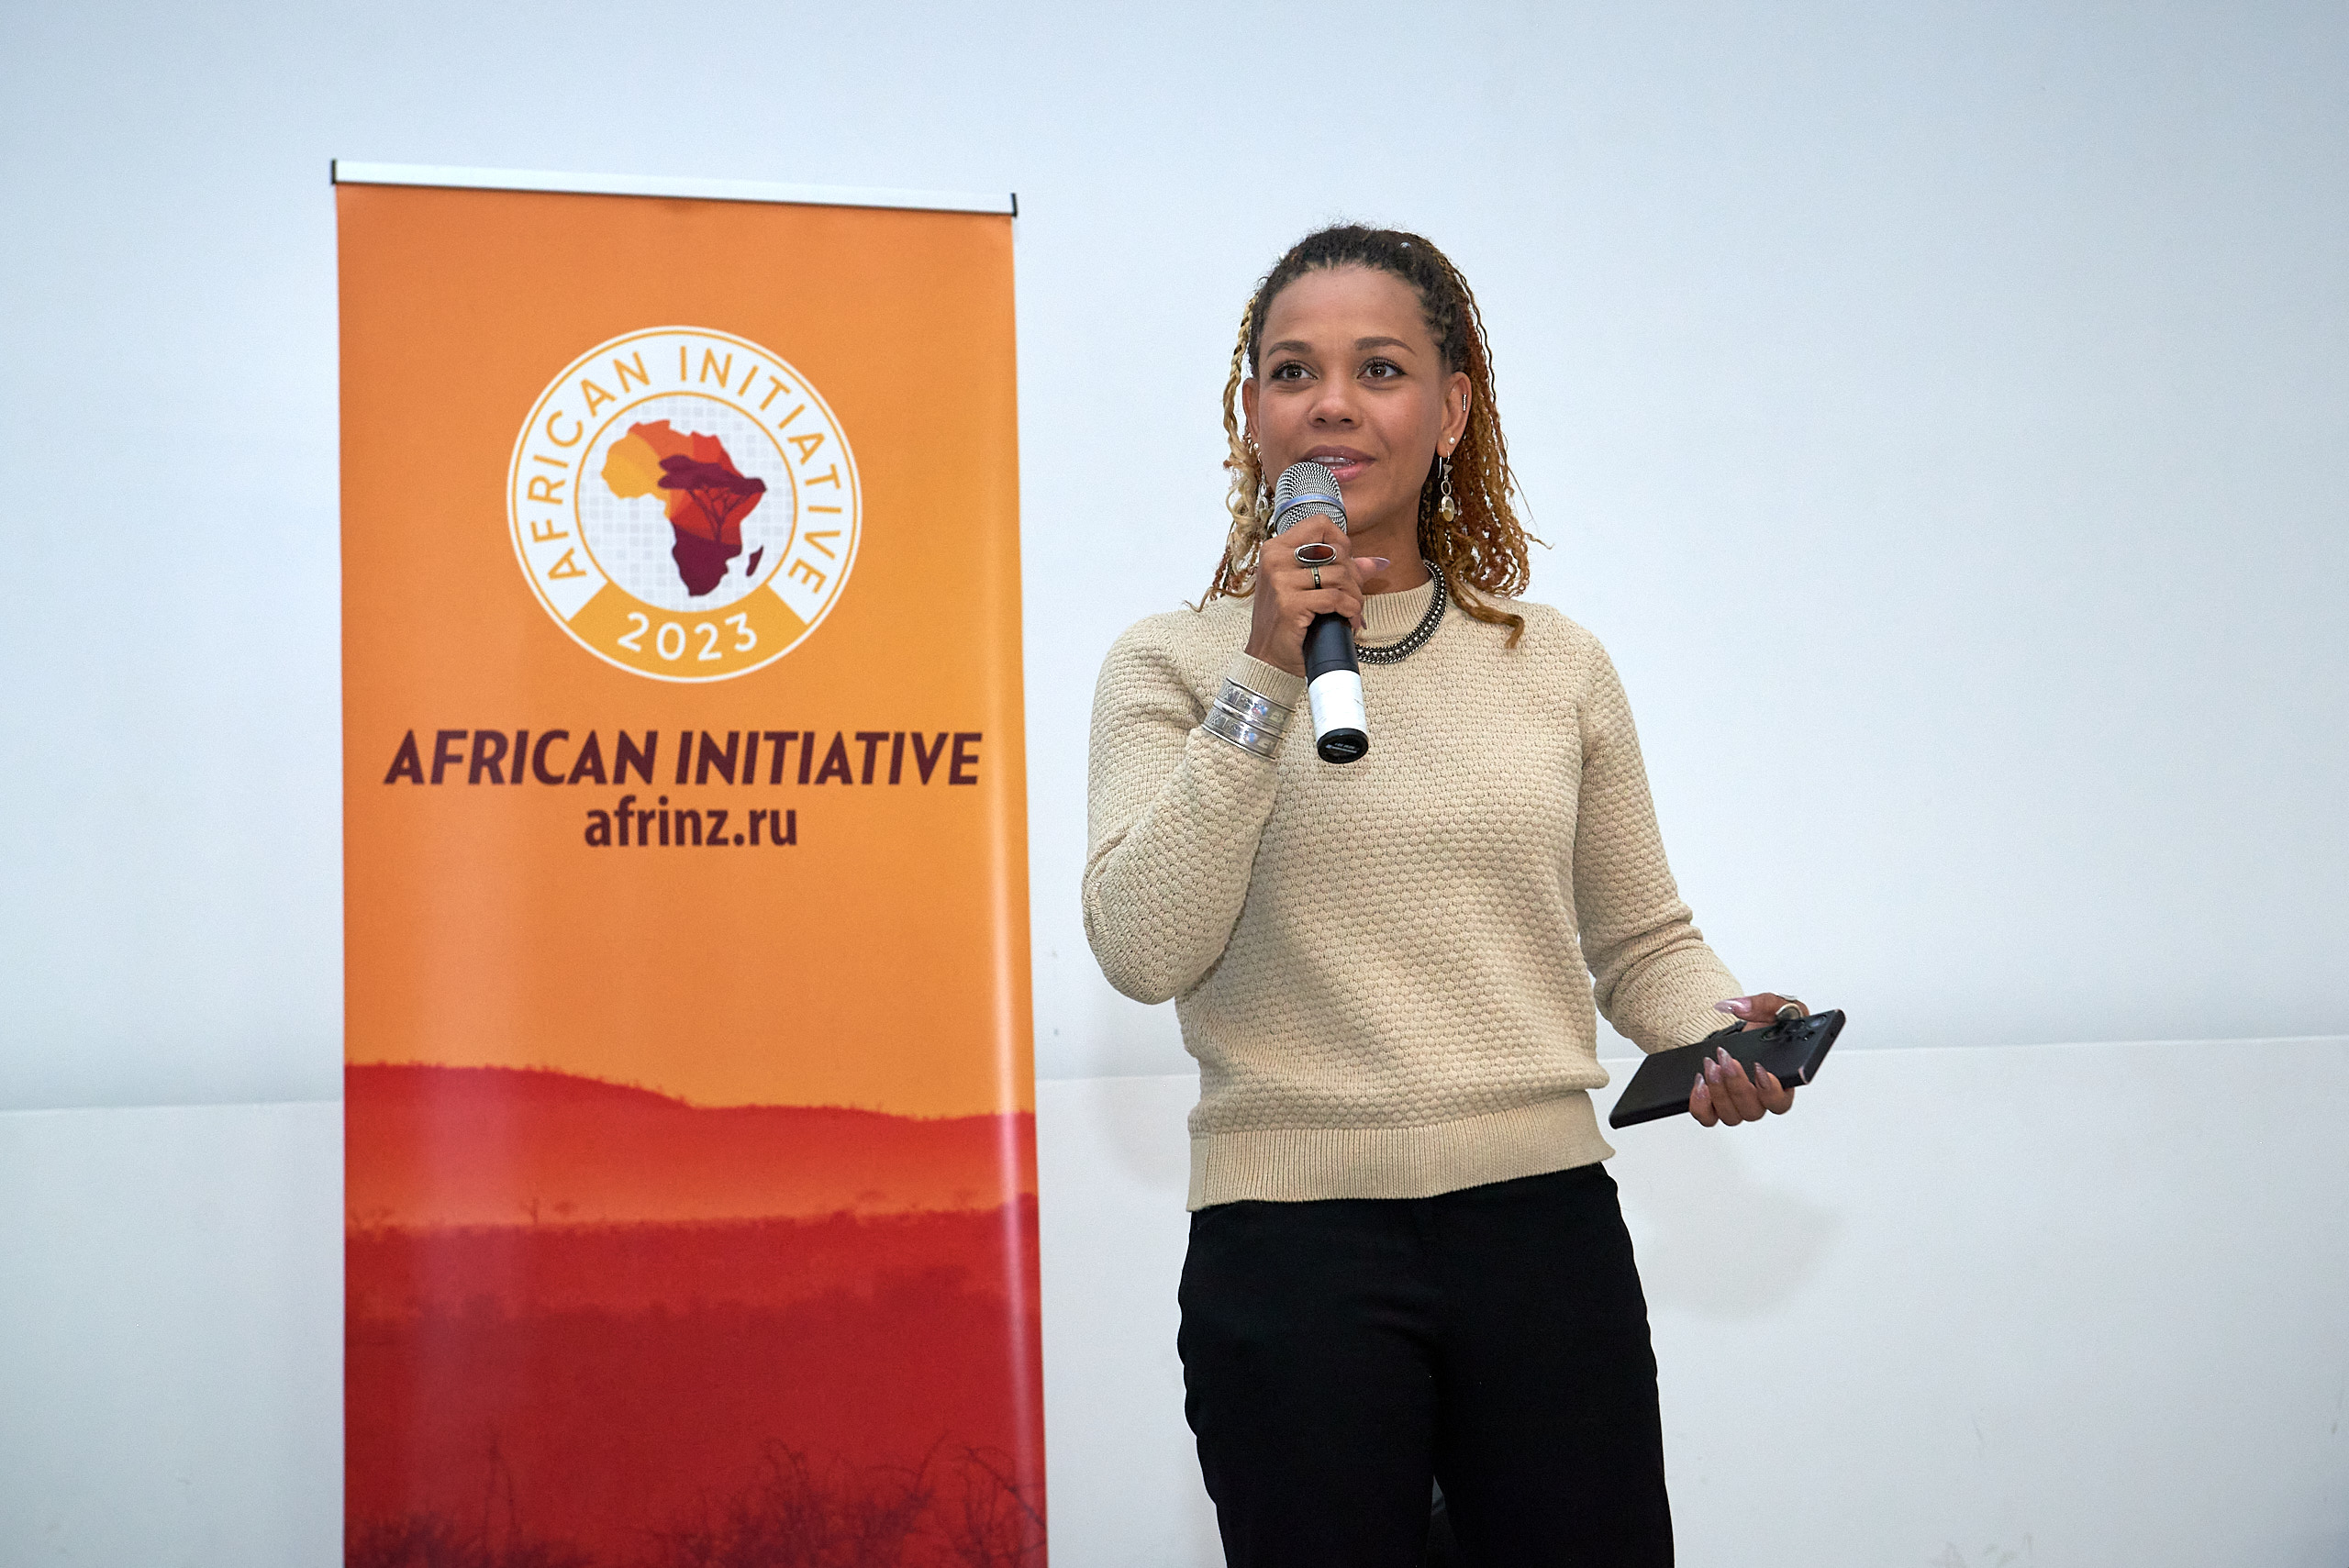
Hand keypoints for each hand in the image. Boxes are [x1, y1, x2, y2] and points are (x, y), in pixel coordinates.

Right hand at [1242, 516, 1390, 677]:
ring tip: (1353, 611)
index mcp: (1275, 549)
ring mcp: (1280, 581)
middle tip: (1353, 596)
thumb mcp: (1309, 588)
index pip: (1319, 524)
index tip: (1345, 564)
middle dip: (1354, 576)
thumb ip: (1341, 570)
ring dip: (1355, 597)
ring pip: (1339, 575)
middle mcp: (1275, 559)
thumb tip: (1378, 563)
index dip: (1341, 541)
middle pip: (1335, 551)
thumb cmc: (1286, 621)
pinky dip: (1350, 610)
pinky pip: (1336, 598)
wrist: (1268, 657)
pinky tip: (1349, 620)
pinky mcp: (1290, 603)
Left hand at [1687, 992, 1801, 1126]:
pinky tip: (1699, 1083)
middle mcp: (1761, 1099)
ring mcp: (1738, 1103)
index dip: (1772, 1092)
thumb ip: (1764, 1004)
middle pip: (1752, 1110)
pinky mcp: (1716, 1103)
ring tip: (1710, 1066)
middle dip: (1737, 1084)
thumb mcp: (1774, 1006)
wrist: (1740, 1029)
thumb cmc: (1765, 1024)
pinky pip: (1708, 1117)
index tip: (1759, 1070)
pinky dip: (1700, 1105)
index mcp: (1783, 1081)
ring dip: (1718, 1093)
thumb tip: (1739, 1007)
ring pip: (1731, 1116)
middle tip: (1727, 1060)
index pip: (1781, 1102)